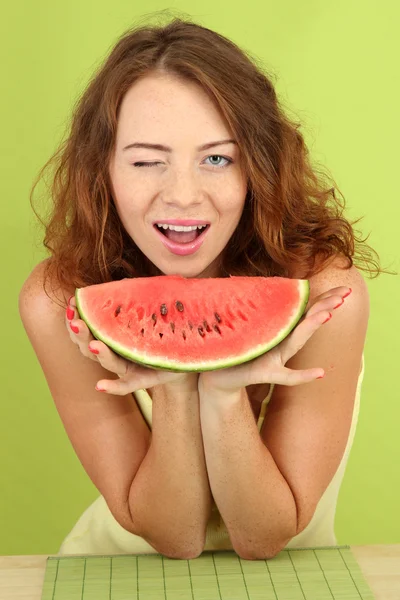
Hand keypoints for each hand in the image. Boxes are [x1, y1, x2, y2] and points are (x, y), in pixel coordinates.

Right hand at [65, 295, 198, 394]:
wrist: (186, 352)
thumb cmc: (162, 329)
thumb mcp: (148, 308)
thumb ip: (133, 298)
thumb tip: (122, 282)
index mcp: (113, 335)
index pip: (88, 327)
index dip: (77, 317)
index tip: (72, 302)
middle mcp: (116, 353)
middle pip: (90, 346)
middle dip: (81, 335)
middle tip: (76, 322)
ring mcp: (128, 368)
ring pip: (108, 363)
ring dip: (98, 354)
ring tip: (94, 345)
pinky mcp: (143, 379)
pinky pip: (126, 386)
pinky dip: (112, 387)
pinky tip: (99, 385)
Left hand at [198, 285, 351, 394]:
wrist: (219, 378)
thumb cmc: (233, 349)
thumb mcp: (245, 325)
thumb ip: (256, 308)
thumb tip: (256, 281)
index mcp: (278, 328)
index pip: (304, 310)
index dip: (323, 299)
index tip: (345, 289)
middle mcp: (281, 343)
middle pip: (305, 322)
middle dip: (324, 307)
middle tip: (342, 296)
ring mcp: (275, 359)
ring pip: (296, 342)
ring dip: (310, 327)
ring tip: (326, 315)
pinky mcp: (265, 374)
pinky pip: (285, 375)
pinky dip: (302, 375)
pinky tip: (320, 372)